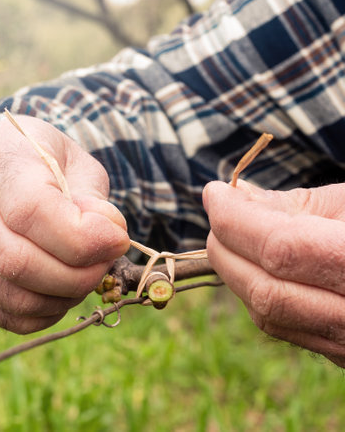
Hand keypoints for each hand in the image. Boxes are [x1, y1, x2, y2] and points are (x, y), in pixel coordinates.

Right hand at [0, 115, 128, 333]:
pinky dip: (50, 310)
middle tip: (108, 258)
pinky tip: (67, 286)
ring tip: (90, 270)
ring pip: (14, 295)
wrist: (24, 172)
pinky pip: (11, 314)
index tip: (119, 240)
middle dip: (80, 273)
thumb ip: (92, 198)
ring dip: (68, 295)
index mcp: (4, 157)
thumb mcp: (80, 166)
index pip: (32, 210)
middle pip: (17, 261)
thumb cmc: (56, 167)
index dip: (84, 237)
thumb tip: (106, 237)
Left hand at [203, 180, 344, 366]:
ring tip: (232, 234)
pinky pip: (283, 325)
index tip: (214, 191)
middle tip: (219, 212)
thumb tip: (237, 196)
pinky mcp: (342, 353)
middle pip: (265, 290)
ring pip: (267, 314)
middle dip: (226, 246)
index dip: (236, 218)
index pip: (280, 248)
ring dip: (236, 269)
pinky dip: (257, 290)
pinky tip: (255, 264)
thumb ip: (295, 204)